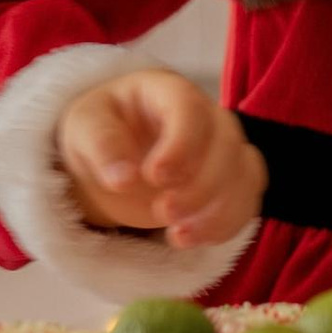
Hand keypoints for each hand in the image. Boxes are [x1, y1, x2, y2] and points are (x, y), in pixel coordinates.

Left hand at [59, 70, 264, 250]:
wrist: (112, 154)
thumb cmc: (101, 130)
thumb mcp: (85, 128)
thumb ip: (102, 145)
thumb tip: (123, 179)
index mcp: (169, 92)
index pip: (191, 110)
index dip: (181, 144)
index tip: (154, 177)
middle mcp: (207, 116)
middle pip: (226, 145)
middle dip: (201, 185)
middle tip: (165, 212)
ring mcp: (223, 149)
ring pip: (244, 175)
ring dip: (218, 211)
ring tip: (178, 236)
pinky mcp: (230, 181)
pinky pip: (246, 201)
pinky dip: (225, 225)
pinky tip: (190, 240)